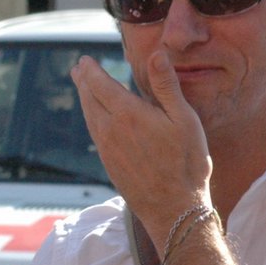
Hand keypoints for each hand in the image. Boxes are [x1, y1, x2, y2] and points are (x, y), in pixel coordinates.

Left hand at [72, 52, 212, 248]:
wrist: (173, 210)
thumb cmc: (186, 164)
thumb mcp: (184, 120)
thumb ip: (166, 86)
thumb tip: (156, 54)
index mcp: (128, 114)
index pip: (100, 84)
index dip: (90, 70)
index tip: (84, 60)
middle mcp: (110, 130)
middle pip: (89, 99)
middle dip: (83, 81)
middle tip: (79, 69)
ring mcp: (107, 150)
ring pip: (90, 117)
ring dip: (85, 99)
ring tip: (84, 89)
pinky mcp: (109, 165)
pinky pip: (95, 134)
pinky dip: (92, 119)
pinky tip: (97, 119)